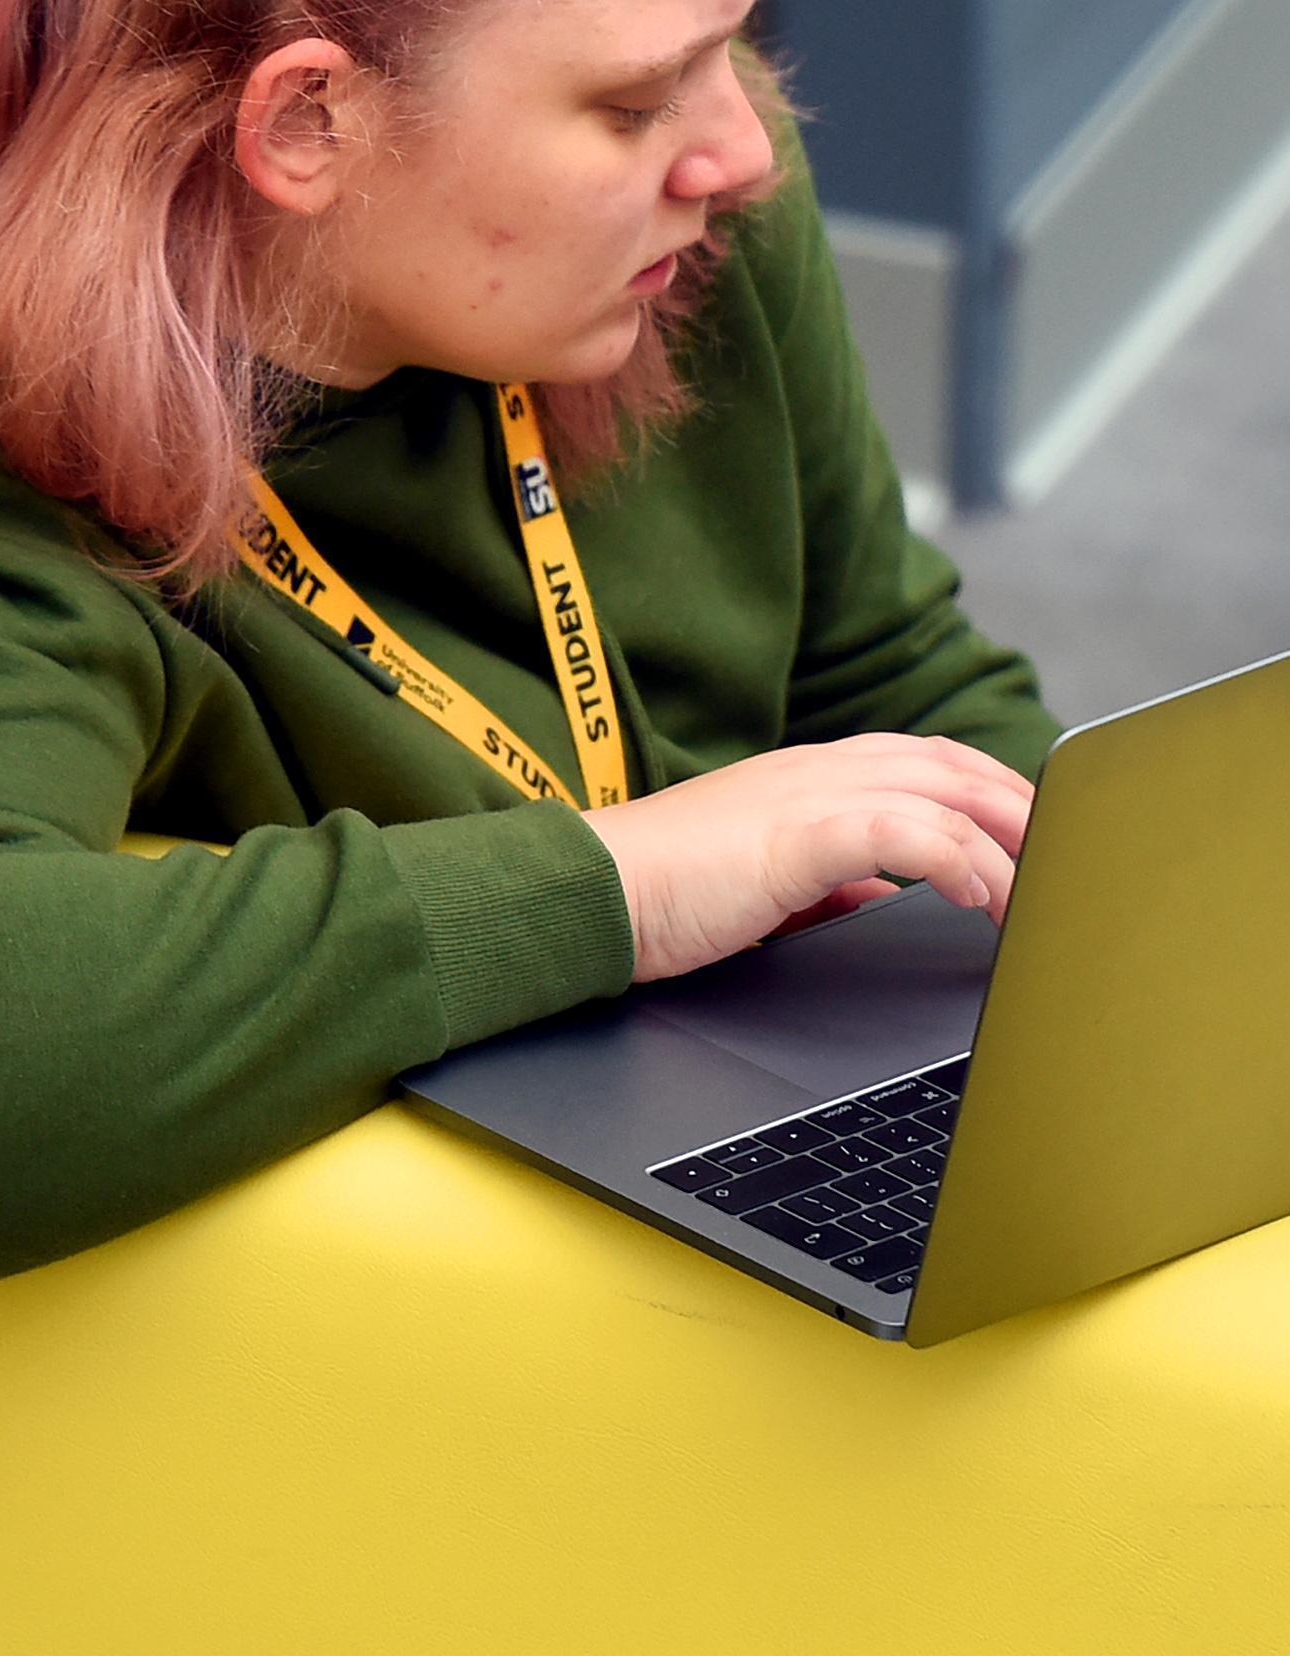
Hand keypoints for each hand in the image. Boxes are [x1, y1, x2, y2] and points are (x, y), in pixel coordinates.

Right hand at [580, 734, 1033, 984]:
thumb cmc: (664, 892)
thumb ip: (829, 880)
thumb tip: (883, 896)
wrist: (594, 892)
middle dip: (1015, 803)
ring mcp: (809, 796)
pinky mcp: (800, 835)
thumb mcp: (765, 880)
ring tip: (1037, 882)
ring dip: (1003, 837)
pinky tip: (981, 897)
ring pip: (938, 792)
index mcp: (806, 776)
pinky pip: (905, 836)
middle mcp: (815, 771)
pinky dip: (956, 861)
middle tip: (1062, 850)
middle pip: (946, 764)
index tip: (1028, 827)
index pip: (920, 758)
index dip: (985, 785)